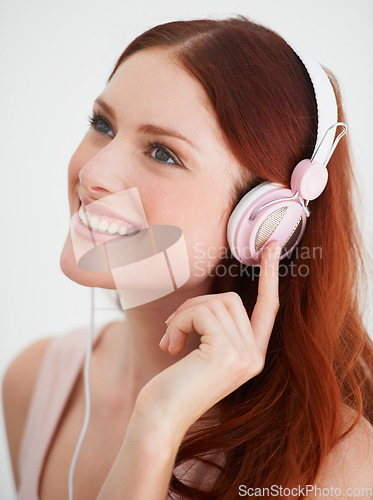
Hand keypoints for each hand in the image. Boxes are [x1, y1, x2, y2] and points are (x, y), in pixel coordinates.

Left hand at [134, 241, 280, 438]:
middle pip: (231, 300)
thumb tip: (209, 301)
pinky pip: (202, 313)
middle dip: (195, 306)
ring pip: (214, 303)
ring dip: (184, 315)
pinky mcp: (227, 353)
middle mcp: (255, 355)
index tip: (273, 246)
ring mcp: (244, 355)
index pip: (269, 307)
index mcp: (252, 354)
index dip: (271, 275)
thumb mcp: (203, 350)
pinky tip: (170, 345)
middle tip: (172, 327)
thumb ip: (216, 326)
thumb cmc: (176, 383)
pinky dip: (180, 322)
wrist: (161, 417)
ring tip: (169, 338)